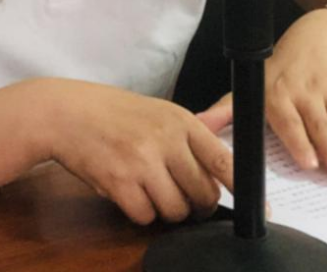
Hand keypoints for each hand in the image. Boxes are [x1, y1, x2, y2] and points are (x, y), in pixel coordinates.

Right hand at [44, 79, 234, 224]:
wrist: (67, 113)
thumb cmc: (114, 112)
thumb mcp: (158, 110)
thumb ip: (193, 127)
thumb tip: (227, 122)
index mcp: (181, 121)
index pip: (224, 160)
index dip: (242, 189)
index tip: (260, 209)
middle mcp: (166, 140)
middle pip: (203, 193)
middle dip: (196, 203)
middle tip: (182, 196)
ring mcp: (142, 162)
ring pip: (175, 209)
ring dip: (165, 208)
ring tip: (149, 188)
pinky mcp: (119, 182)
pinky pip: (145, 216)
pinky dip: (139, 212)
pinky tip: (129, 192)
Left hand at [196, 9, 326, 178]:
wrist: (320, 36)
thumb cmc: (281, 68)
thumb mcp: (253, 83)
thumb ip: (227, 109)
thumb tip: (197, 125)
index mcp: (280, 94)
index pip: (289, 119)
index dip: (299, 140)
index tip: (309, 162)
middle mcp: (307, 92)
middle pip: (321, 123)